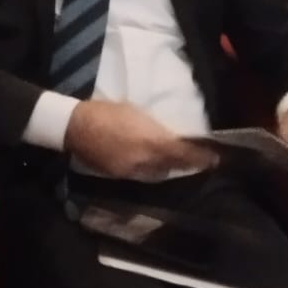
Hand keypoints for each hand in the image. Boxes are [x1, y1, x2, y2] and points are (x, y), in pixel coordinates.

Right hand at [65, 99, 215, 181]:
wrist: (72, 125)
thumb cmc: (104, 112)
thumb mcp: (134, 113)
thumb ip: (155, 128)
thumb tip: (171, 137)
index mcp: (150, 141)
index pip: (183, 154)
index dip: (200, 158)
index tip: (214, 159)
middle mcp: (144, 160)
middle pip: (172, 167)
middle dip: (185, 164)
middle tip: (195, 159)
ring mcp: (131, 171)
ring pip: (158, 173)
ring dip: (167, 168)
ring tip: (172, 161)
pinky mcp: (119, 176)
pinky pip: (142, 175)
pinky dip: (149, 170)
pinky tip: (148, 162)